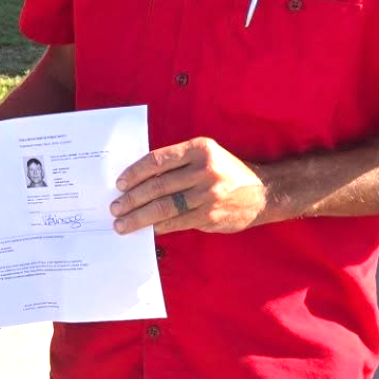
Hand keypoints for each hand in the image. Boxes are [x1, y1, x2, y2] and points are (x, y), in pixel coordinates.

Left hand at [111, 138, 275, 234]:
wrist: (263, 192)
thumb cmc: (227, 172)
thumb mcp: (207, 156)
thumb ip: (178, 163)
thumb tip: (139, 180)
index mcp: (199, 149)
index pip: (158, 160)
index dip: (135, 173)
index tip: (119, 183)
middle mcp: (204, 170)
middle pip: (157, 185)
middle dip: (131, 199)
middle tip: (115, 207)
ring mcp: (208, 194)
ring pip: (163, 206)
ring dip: (138, 217)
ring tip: (122, 223)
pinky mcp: (209, 215)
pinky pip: (175, 222)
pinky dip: (157, 226)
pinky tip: (145, 229)